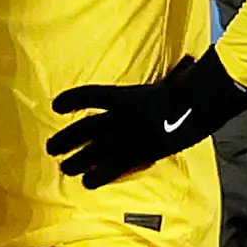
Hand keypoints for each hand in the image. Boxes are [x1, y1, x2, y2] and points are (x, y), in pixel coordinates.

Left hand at [49, 49, 246, 188]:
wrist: (196, 104)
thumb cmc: (190, 88)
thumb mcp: (175, 78)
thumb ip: (172, 75)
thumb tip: (187, 64)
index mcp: (125, 95)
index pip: (90, 96)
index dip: (71, 100)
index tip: (56, 105)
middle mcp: (119, 116)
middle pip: (85, 129)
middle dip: (66, 139)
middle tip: (50, 147)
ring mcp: (126, 136)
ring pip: (93, 151)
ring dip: (76, 160)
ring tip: (64, 168)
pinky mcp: (137, 154)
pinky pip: (112, 167)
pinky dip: (98, 176)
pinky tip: (86, 182)